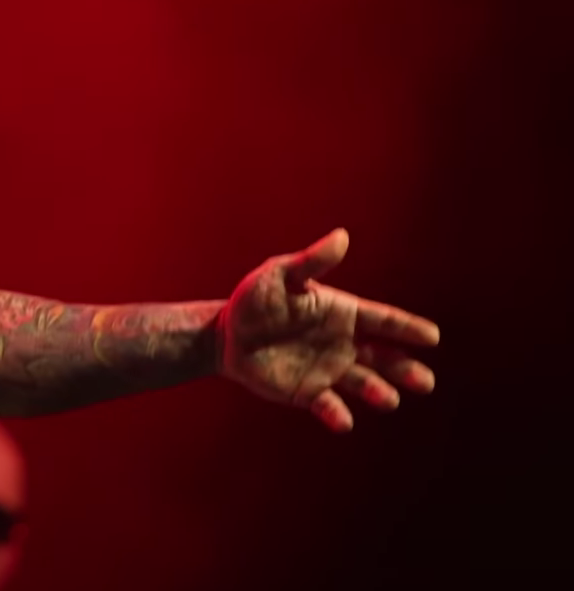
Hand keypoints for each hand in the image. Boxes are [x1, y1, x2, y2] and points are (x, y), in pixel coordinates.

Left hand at [219, 229, 439, 431]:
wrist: (225, 335)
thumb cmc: (254, 299)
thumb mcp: (279, 275)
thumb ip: (311, 262)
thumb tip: (342, 236)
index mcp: (343, 313)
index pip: (383, 320)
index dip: (407, 328)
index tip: (433, 337)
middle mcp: (343, 343)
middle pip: (385, 357)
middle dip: (406, 369)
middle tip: (425, 382)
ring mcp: (328, 369)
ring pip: (363, 383)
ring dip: (378, 392)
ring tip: (389, 399)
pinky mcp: (307, 392)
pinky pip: (327, 405)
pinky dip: (337, 414)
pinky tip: (344, 422)